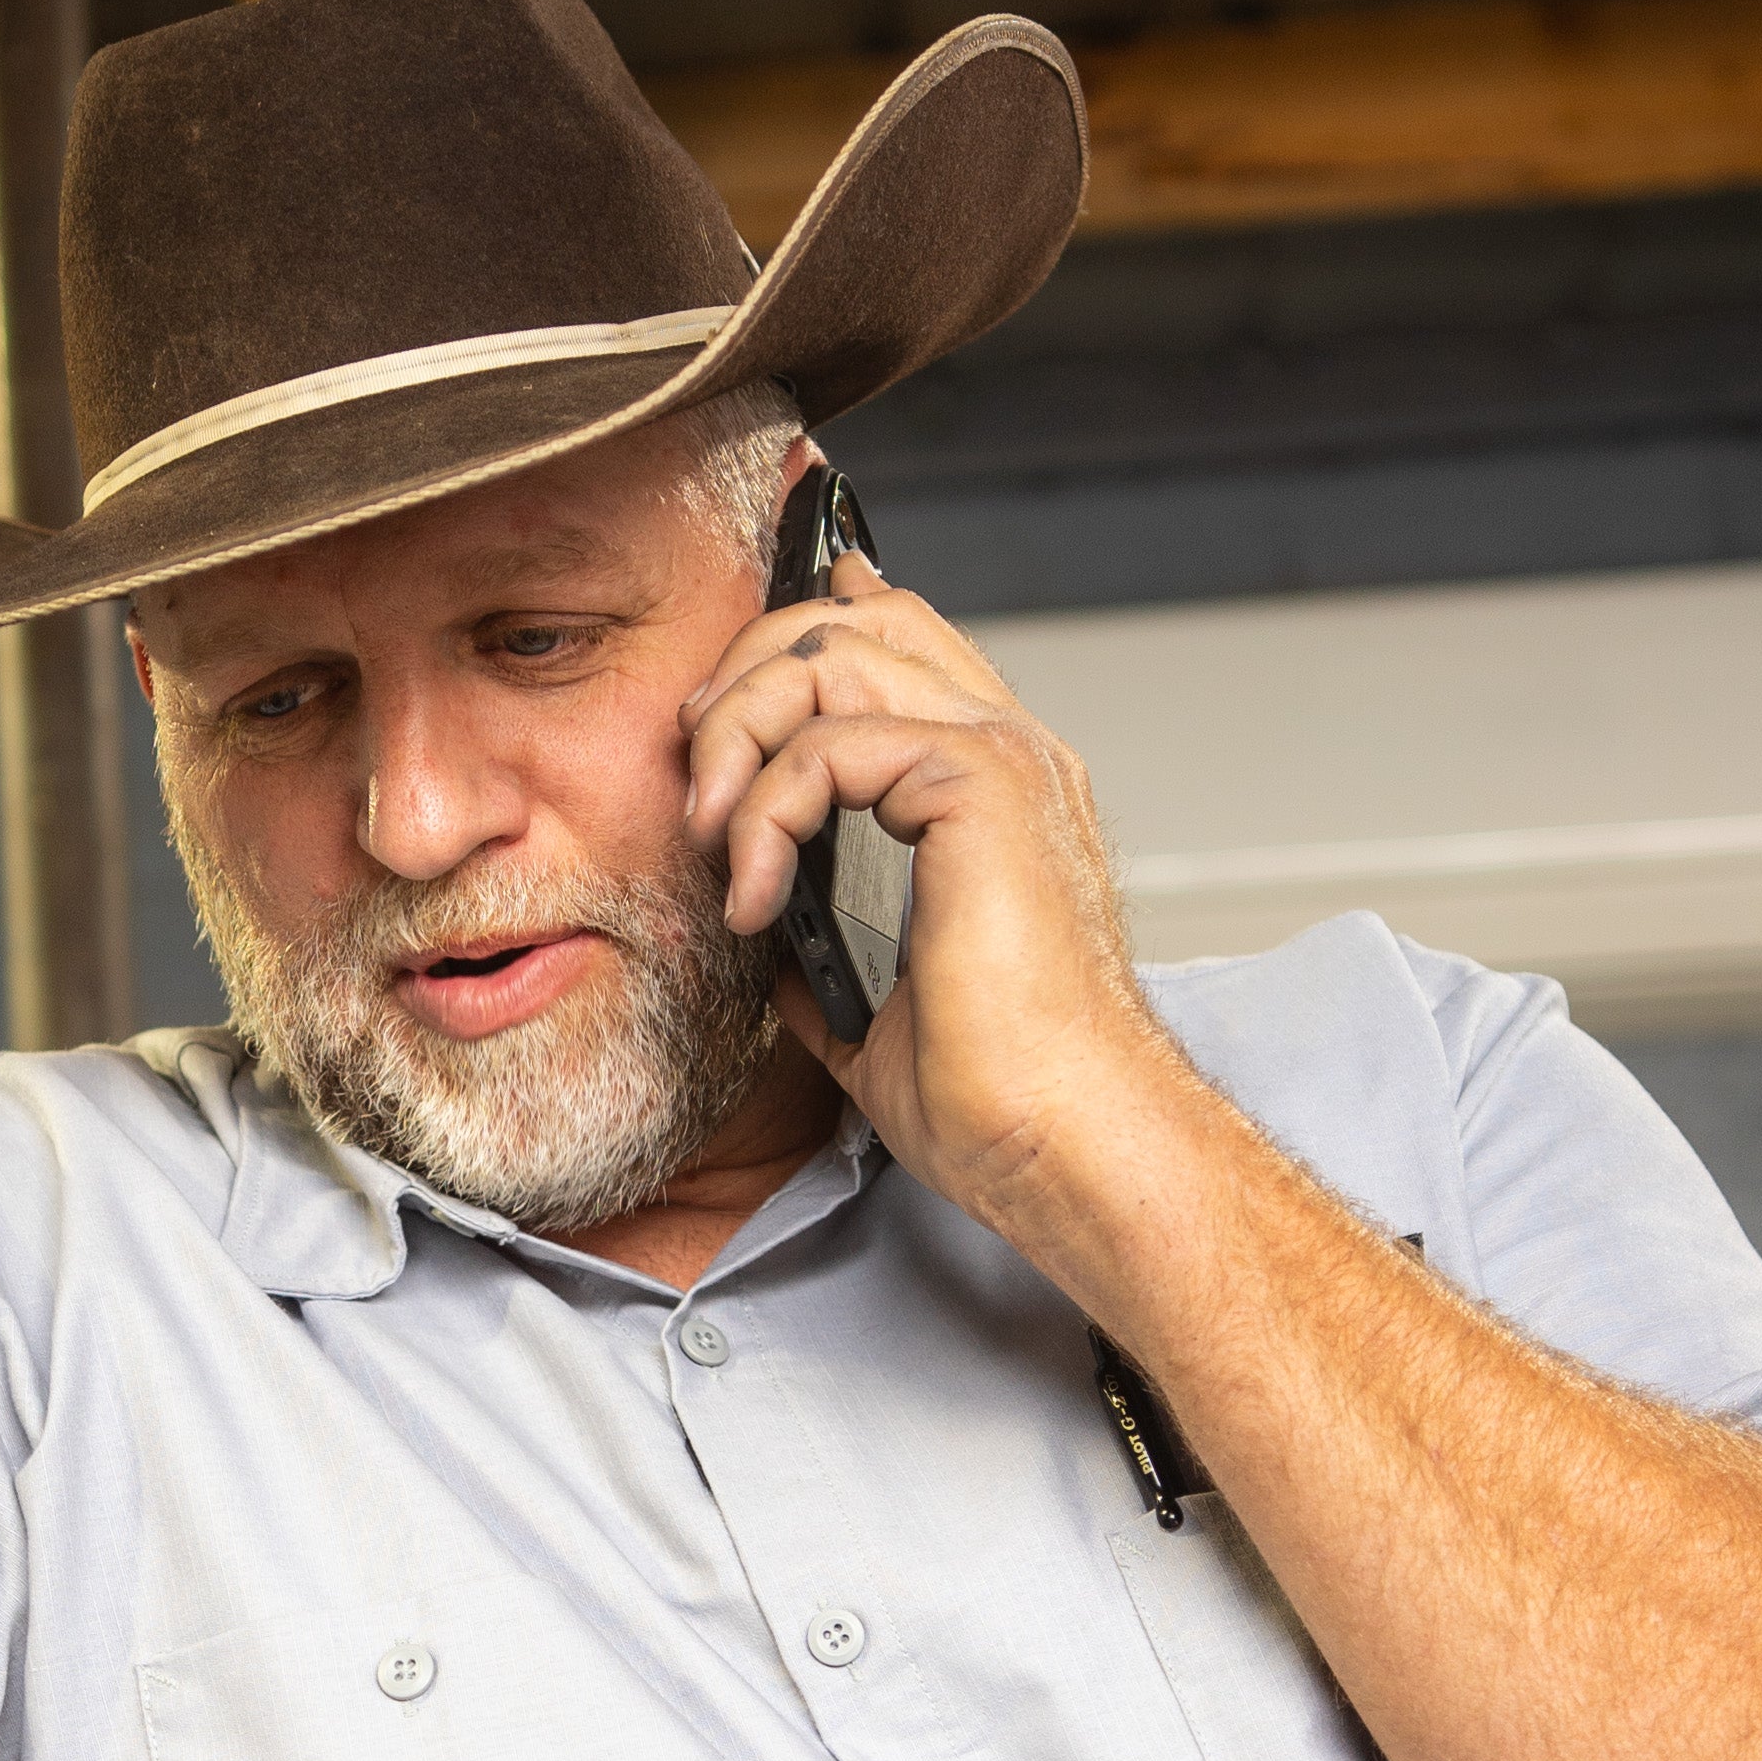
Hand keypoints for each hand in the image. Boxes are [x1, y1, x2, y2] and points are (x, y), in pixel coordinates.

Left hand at [677, 552, 1199, 1257]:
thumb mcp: (873, 1010)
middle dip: (743, 682)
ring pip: (828, 656)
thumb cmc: (1001, 1095)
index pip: (894, 642)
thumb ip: (825, 948)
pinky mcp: (980, 786)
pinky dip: (764, 811)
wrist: (1061, 1138)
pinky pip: (829, 742)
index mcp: (993, 792)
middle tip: (700, 789)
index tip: (715, 720)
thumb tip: (769, 933)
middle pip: (849, 622)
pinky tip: (754, 894)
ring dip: (740, 738)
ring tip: (715, 843)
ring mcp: (1000, 760)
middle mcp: (1006, 754)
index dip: (793, 643)